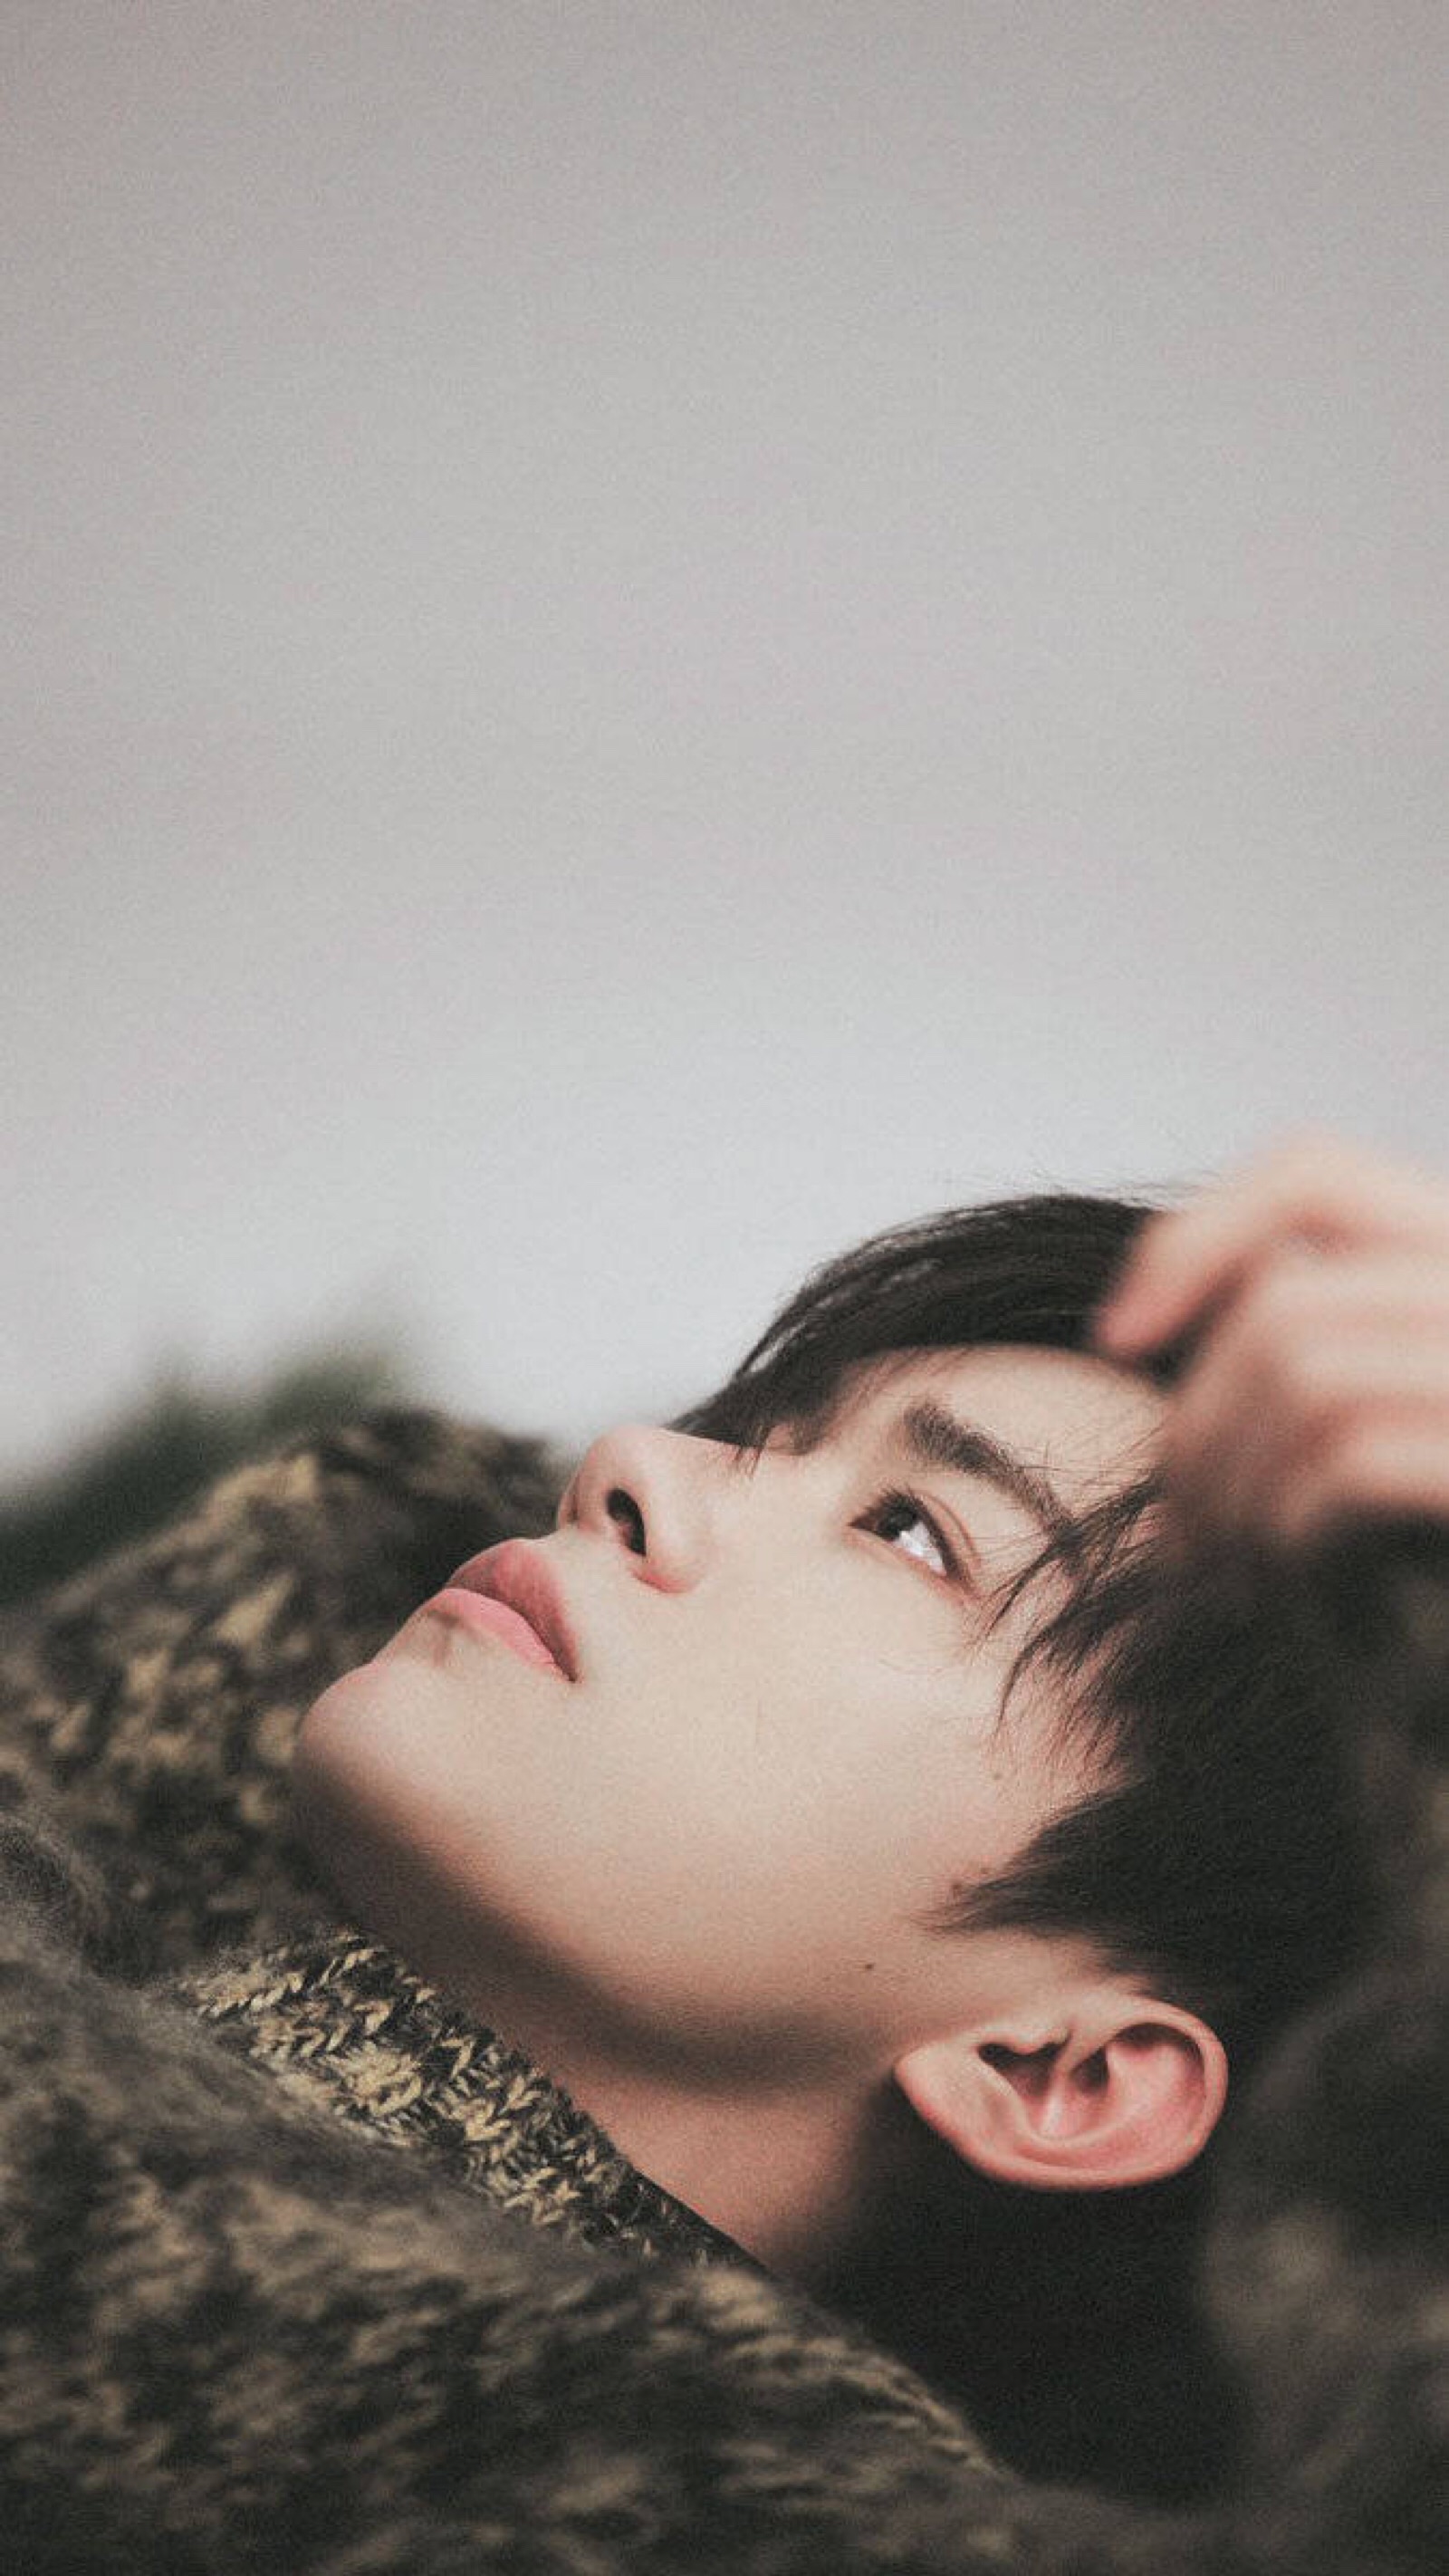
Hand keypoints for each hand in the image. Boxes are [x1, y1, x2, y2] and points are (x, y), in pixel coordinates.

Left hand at [1094, 1133, 1448, 1558]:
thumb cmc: (1440, 1576)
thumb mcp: (1379, 1419)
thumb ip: (1314, 1345)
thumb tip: (1140, 1316)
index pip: (1315, 1174)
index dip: (1192, 1238)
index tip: (1116, 1338)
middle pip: (1284, 1302)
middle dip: (1194, 1423)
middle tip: (1177, 1533)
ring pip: (1303, 1374)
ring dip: (1226, 1487)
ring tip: (1220, 1572)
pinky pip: (1352, 1462)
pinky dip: (1282, 1528)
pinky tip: (1279, 1590)